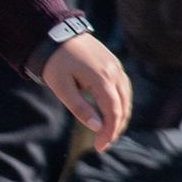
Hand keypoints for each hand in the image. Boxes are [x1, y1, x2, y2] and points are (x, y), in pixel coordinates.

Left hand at [41, 34, 130, 153]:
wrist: (56, 34)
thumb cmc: (55, 62)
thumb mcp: (62, 87)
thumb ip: (79, 107)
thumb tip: (97, 127)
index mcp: (102, 78)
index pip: (114, 111)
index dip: (110, 131)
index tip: (99, 147)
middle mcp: (114, 72)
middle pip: (124, 106)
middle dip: (115, 128)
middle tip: (102, 144)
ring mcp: (116, 66)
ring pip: (126, 98)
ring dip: (120, 117)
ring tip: (107, 133)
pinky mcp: (114, 64)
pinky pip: (123, 88)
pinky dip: (121, 103)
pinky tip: (112, 114)